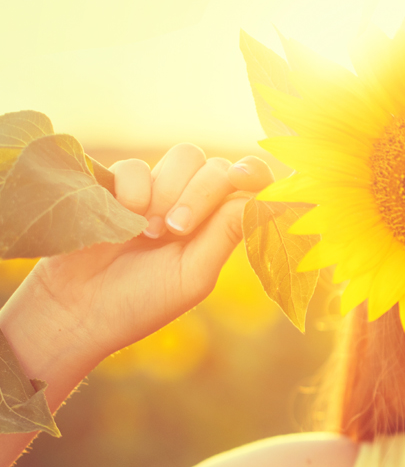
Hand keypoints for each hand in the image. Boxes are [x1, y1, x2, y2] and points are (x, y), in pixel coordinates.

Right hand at [17, 143, 274, 364]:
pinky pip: (136, 166)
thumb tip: (264, 200)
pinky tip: (122, 219)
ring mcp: (154, 191)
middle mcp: (191, 203)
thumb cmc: (141, 300)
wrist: (76, 309)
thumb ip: (227, 234)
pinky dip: (134, 190)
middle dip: (200, 195)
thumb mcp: (193, 275)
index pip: (249, 186)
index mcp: (217, 226)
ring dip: (168, 192)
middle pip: (217, 168)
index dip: (254, 174)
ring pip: (185, 157)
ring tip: (149, 231)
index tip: (243, 177)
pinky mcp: (115, 184)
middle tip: (176, 230)